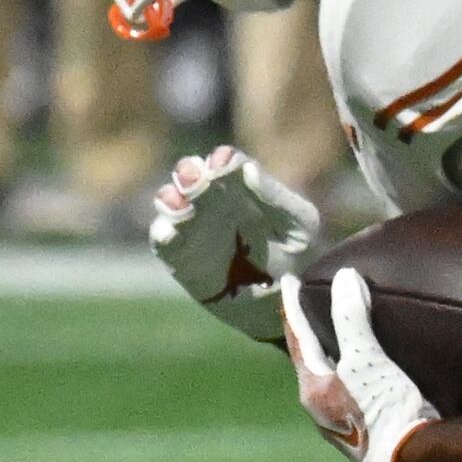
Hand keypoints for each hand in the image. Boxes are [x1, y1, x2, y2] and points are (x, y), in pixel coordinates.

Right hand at [150, 144, 319, 345]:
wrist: (283, 303)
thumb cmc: (295, 257)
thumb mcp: (298, 225)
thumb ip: (276, 197)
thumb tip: (248, 168)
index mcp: (240, 186)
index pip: (224, 162)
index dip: (222, 159)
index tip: (223, 162)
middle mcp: (211, 200)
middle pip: (191, 175)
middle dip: (189, 171)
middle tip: (193, 176)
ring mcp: (192, 226)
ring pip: (170, 202)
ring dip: (169, 198)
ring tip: (178, 203)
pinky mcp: (179, 256)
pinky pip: (163, 240)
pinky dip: (162, 232)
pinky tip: (170, 231)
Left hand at [279, 267, 434, 461]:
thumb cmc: (384, 411)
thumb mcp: (366, 360)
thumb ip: (351, 319)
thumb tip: (345, 277)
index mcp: (313, 390)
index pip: (298, 338)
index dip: (293, 307)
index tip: (287, 281)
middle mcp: (321, 408)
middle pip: (309, 359)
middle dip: (308, 332)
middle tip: (306, 304)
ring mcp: (343, 421)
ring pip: (330, 376)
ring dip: (331, 351)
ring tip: (337, 331)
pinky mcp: (366, 428)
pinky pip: (352, 387)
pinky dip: (353, 367)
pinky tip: (371, 365)